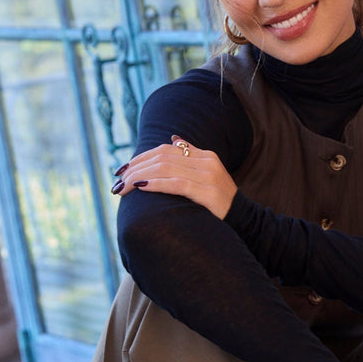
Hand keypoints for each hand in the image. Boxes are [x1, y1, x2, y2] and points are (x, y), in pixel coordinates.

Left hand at [111, 137, 236, 218]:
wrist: (245, 221)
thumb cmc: (221, 203)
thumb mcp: (208, 175)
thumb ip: (192, 156)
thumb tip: (174, 140)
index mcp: (205, 156)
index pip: (165, 150)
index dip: (140, 158)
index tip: (122, 170)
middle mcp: (207, 162)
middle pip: (162, 158)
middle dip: (135, 169)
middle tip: (117, 182)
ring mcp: (208, 177)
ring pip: (165, 169)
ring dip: (139, 177)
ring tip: (122, 187)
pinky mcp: (207, 192)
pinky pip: (176, 184)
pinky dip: (155, 184)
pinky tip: (140, 188)